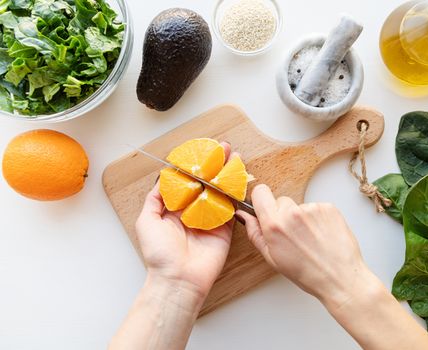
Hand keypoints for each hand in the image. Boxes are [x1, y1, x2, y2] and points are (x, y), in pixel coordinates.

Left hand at [135, 142, 234, 300]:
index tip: (202, 151)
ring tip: (234, 157)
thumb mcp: (147, 221)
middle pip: (207, 183)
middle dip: (216, 165)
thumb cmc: (159, 254)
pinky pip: (231, 209)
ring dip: (228, 174)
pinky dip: (236, 194)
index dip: (196, 165)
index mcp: (176, 209)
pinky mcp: (224, 230)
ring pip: (221, 192)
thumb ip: (155, 198)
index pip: (188, 181)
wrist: (178, 279)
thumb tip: (163, 177)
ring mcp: (211, 220)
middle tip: (223, 148)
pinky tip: (239, 178)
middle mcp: (194, 212)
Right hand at [236, 184, 374, 306]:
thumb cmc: (306, 273)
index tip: (265, 208)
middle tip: (294, 236)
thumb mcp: (272, 258)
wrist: (340, 278)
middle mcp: (293, 213)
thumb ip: (255, 233)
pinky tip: (322, 236)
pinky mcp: (329, 208)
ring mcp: (312, 208)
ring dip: (302, 218)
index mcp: (275, 225)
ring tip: (311, 240)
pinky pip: (316, 208)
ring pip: (299, 206)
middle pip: (281, 201)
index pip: (260, 192)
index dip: (261, 199)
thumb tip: (244, 215)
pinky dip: (318, 219)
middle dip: (283, 214)